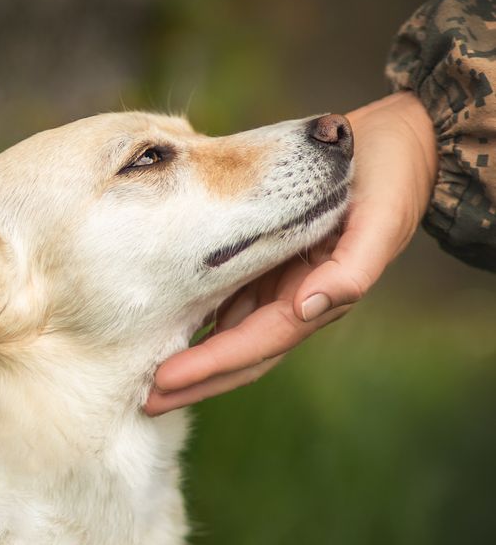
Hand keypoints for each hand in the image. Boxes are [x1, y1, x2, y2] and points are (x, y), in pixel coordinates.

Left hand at [145, 91, 437, 414]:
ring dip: (195, 358)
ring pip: (232, 332)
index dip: (211, 365)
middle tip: (144, 401)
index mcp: (321, 294)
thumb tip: (309, 308)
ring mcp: (284, 282)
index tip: (164, 382)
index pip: (257, 342)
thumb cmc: (391, 175)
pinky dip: (201, 317)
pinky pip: (231, 297)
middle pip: (240, 352)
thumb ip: (352, 271)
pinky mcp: (272, 261)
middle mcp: (298, 298)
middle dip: (195, 379)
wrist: (400, 143)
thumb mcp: (381, 218)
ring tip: (146, 376)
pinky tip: (170, 325)